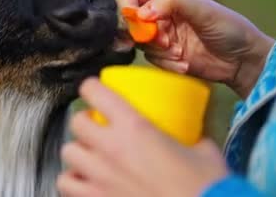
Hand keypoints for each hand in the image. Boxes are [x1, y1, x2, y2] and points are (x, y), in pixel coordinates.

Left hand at [57, 79, 227, 196]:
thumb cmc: (207, 187)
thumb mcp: (203, 152)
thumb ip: (191, 138)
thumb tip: (193, 136)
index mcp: (134, 127)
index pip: (95, 92)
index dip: (91, 88)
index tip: (94, 90)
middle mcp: (110, 148)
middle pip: (77, 122)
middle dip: (85, 122)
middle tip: (97, 127)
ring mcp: (100, 177)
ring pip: (68, 153)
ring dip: (78, 152)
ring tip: (89, 156)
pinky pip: (67, 186)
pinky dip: (73, 182)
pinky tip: (86, 182)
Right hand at [116, 0, 273, 97]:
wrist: (241, 60)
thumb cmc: (228, 28)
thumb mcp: (203, 10)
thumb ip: (171, 3)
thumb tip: (141, 13)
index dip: (128, 9)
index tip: (141, 23)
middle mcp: (157, 10)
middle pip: (128, 21)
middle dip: (146, 35)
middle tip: (166, 43)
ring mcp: (159, 32)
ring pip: (138, 43)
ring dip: (159, 51)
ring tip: (181, 53)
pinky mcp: (162, 53)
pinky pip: (150, 59)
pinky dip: (166, 63)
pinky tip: (185, 63)